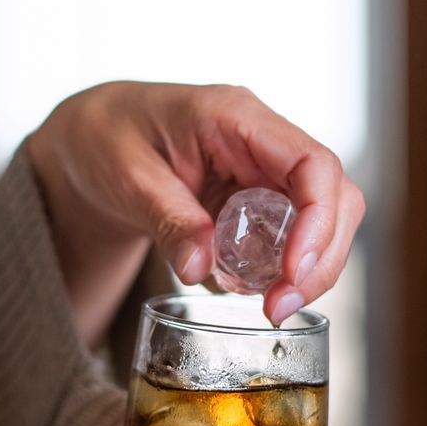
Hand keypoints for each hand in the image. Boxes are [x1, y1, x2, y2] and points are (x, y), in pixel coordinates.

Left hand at [28, 82, 365, 341]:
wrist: (92, 142)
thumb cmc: (106, 141)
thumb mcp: (126, 178)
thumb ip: (166, 219)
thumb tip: (201, 269)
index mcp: (234, 117)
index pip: (311, 162)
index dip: (318, 221)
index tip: (294, 273)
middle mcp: (261, 142)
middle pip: (334, 197)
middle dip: (320, 259)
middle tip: (279, 308)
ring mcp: (262, 172)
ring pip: (321, 222)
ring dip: (304, 270)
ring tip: (265, 305)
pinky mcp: (254, 201)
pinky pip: (288, 237)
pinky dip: (275, 270)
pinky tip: (240, 285)